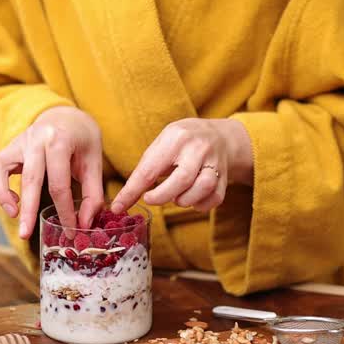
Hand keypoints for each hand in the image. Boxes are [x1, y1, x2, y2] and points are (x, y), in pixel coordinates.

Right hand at [0, 106, 104, 238]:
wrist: (66, 115)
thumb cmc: (82, 139)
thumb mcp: (95, 162)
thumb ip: (93, 194)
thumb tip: (85, 223)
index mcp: (60, 141)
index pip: (60, 184)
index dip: (65, 211)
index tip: (70, 231)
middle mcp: (36, 139)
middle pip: (29, 179)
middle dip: (28, 210)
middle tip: (26, 234)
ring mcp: (19, 142)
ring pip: (1, 169)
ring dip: (3, 195)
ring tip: (13, 215)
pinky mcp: (9, 148)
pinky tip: (11, 201)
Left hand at [110, 118, 251, 213]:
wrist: (218, 136)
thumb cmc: (181, 143)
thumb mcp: (162, 144)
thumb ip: (146, 168)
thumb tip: (124, 199)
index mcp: (176, 137)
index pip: (150, 169)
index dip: (132, 191)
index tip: (118, 207)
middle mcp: (198, 148)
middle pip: (181, 180)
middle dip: (162, 196)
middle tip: (151, 199)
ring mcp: (215, 162)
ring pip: (202, 189)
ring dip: (184, 200)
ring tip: (176, 196)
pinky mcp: (225, 177)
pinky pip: (214, 198)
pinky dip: (200, 205)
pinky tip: (192, 199)